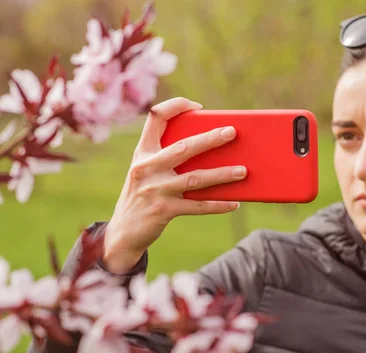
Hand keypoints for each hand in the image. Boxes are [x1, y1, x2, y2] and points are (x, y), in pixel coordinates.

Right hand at [102, 97, 246, 273]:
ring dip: (222, 174)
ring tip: (243, 171)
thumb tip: (212, 153)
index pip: (156, 117)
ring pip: (195, 178)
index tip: (197, 108)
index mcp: (142, 152)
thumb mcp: (147, 172)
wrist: (123, 233)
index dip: (176, 106)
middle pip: (183, 147)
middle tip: (232, 132)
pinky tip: (234, 203)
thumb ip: (168, 159)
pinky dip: (217, 204)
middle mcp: (146, 167)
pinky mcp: (163, 210)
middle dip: (210, 139)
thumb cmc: (143, 196)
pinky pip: (197, 206)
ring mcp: (155, 189)